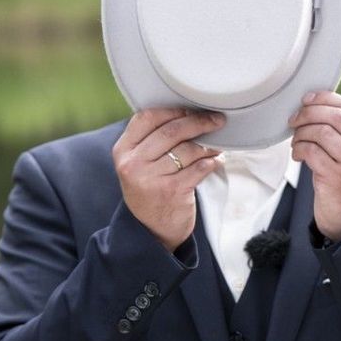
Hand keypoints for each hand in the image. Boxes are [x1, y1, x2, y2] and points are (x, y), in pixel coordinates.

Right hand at [112, 108, 223, 250]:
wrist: (150, 231)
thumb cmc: (150, 190)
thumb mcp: (138, 165)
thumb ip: (152, 140)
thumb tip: (187, 113)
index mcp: (123, 151)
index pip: (147, 118)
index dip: (173, 110)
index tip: (193, 109)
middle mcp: (134, 163)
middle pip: (172, 130)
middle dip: (199, 122)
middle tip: (217, 120)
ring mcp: (152, 178)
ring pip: (188, 149)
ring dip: (209, 145)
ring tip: (217, 146)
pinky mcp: (172, 191)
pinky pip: (199, 167)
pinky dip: (212, 162)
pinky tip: (216, 161)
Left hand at [288, 91, 340, 241]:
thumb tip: (313, 104)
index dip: (327, 99)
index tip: (307, 99)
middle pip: (337, 116)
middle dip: (310, 113)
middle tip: (295, 119)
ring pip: (323, 132)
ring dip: (302, 133)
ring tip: (296, 141)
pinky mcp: (337, 178)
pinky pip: (312, 152)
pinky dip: (299, 149)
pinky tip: (297, 155)